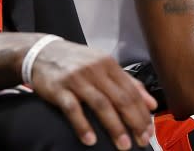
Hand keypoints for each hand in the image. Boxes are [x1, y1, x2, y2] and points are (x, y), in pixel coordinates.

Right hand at [30, 40, 156, 149]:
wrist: (42, 52)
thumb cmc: (77, 62)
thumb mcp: (103, 65)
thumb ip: (128, 82)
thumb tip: (151, 103)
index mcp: (108, 64)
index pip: (131, 90)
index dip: (142, 112)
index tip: (149, 130)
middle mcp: (95, 69)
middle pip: (120, 98)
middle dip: (134, 122)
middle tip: (142, 141)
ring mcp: (77, 78)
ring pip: (100, 104)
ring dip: (114, 127)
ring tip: (123, 145)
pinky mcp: (59, 88)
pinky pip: (73, 109)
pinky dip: (83, 125)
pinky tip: (90, 140)